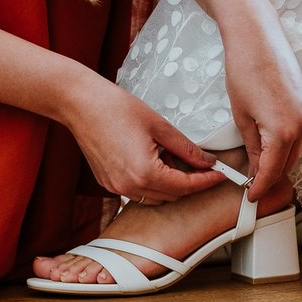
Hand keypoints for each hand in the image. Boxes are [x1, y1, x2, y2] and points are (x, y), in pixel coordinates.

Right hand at [65, 76, 224, 203]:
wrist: (80, 104)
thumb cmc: (116, 108)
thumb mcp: (160, 126)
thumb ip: (186, 148)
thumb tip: (206, 161)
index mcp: (145, 173)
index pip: (185, 186)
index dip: (206, 181)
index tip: (221, 175)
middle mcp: (129, 186)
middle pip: (172, 196)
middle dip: (190, 182)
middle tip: (201, 163)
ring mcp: (116, 187)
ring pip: (155, 197)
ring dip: (171, 184)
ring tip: (172, 157)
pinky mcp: (108, 183)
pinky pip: (138, 192)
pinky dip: (152, 182)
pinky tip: (154, 160)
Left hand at [215, 0, 301, 201]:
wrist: (257, 36)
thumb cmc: (244, 70)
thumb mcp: (242, 115)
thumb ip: (252, 146)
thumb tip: (255, 167)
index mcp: (284, 131)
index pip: (272, 171)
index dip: (260, 187)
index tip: (250, 197)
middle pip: (287, 163)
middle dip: (270, 176)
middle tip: (251, 185)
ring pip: (295, 149)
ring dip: (278, 160)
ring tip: (257, 166)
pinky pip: (299, 133)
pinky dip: (285, 143)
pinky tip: (270, 144)